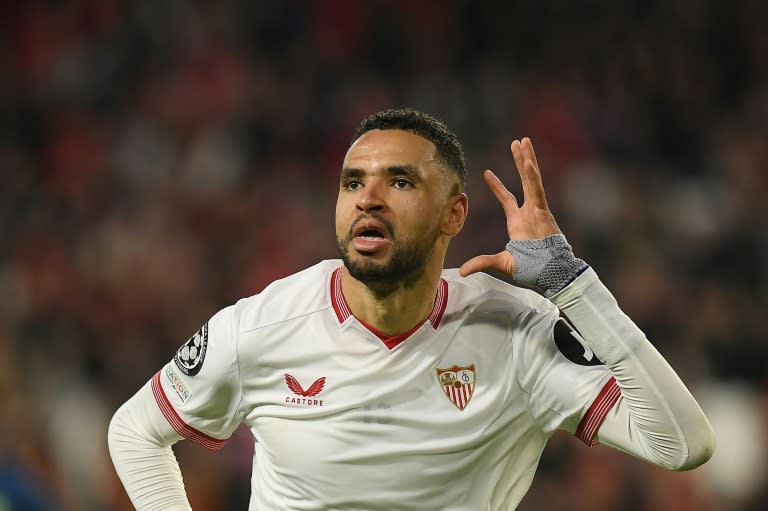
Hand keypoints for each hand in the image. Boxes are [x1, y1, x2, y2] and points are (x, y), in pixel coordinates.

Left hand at [459, 138, 560, 276]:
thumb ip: (482, 262)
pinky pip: (537, 191)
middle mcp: (528, 212)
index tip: (487, 172)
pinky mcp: (543, 212)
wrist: (549, 273)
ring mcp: (537, 210)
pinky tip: (528, 162)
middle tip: (516, 142)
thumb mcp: (501, 263)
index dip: (497, 186)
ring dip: (527, 159)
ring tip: (523, 141)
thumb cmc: (531, 269)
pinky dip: (532, 177)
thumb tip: (462, 272)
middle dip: (519, 161)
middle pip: (523, 181)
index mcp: (518, 222)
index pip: (507, 198)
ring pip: (532, 179)